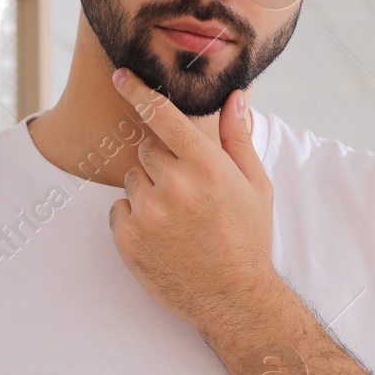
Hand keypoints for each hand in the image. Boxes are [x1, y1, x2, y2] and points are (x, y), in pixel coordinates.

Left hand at [107, 69, 280, 343]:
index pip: (163, 116)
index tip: (119, 75)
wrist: (233, 299)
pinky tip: (162, 238)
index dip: (138, 92)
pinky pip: (119, 210)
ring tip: (177, 221)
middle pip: (147, 150)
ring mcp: (148, 212)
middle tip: (188, 194)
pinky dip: (134, 219)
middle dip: (163, 164)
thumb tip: (236, 96)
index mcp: (208, 167)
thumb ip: (238, 138)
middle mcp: (175, 185)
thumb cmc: (248, 239)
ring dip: (149, 192)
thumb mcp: (255, 186)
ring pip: (133, 180)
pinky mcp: (127, 238)